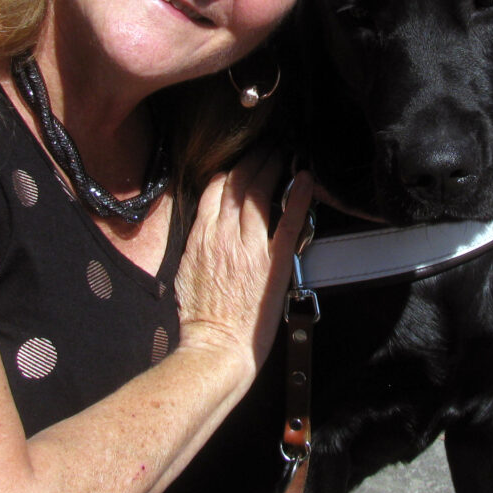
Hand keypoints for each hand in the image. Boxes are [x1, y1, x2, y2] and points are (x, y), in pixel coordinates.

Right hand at [174, 153, 313, 375]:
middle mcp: (224, 234)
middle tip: (266, 146)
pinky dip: (299, 197)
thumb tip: (205, 229)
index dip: (230, 170)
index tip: (239, 162)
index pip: (215, 189)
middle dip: (254, 159)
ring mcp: (249, 246)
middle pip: (239, 183)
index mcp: (201, 236)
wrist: (215, 346)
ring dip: (272, 167)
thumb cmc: (198, 317)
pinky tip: (307, 179)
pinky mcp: (273, 261)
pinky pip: (289, 221)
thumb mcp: (185, 271)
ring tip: (283, 153)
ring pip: (260, 193)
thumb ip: (197, 244)